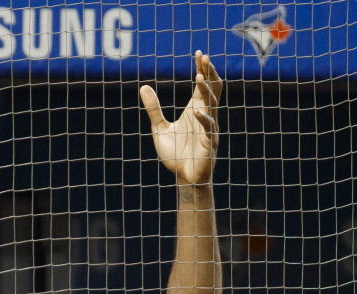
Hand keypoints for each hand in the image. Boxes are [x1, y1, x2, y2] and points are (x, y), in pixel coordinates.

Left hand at [140, 51, 221, 184]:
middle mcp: (205, 116)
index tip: (198, 53)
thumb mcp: (159, 128)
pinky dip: (204, 120)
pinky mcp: (209, 143)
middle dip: (209, 73)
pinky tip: (198, 112)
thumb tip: (143, 87)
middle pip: (212, 89)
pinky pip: (208, 129)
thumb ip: (153, 109)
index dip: (202, 68)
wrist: (184, 177)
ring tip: (199, 78)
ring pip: (212, 105)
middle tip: (204, 57)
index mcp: (196, 110)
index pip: (203, 84)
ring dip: (207, 92)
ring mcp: (209, 129)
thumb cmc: (175, 154)